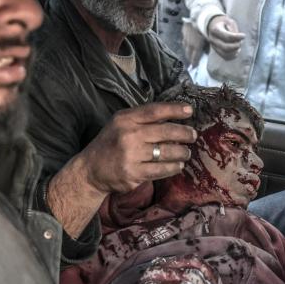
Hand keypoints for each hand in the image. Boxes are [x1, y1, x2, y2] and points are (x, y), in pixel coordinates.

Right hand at [73, 102, 197, 194]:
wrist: (91, 170)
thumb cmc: (111, 144)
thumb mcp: (120, 124)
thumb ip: (142, 120)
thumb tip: (173, 117)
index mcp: (125, 119)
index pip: (155, 111)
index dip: (175, 109)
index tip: (190, 111)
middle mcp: (128, 135)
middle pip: (166, 131)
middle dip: (185, 133)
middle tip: (193, 135)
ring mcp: (131, 156)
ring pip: (167, 152)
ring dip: (182, 152)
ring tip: (186, 152)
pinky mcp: (134, 174)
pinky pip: (162, 170)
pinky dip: (174, 167)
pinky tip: (178, 165)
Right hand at [182, 21, 206, 67]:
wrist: (198, 14)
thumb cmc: (206, 27)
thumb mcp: (209, 38)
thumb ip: (208, 46)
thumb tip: (207, 53)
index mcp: (196, 46)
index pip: (194, 58)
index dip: (194, 63)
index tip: (194, 67)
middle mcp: (189, 43)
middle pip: (188, 54)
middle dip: (190, 59)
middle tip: (192, 63)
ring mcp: (185, 37)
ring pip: (186, 48)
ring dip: (188, 52)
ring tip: (190, 55)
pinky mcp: (184, 32)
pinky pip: (184, 41)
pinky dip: (186, 44)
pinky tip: (188, 44)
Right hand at [207, 15, 244, 60]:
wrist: (216, 27)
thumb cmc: (225, 23)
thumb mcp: (229, 21)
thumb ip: (233, 29)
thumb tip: (237, 39)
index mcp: (215, 30)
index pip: (227, 36)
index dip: (237, 37)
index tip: (244, 36)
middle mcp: (212, 39)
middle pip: (225, 47)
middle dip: (236, 46)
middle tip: (240, 42)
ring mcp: (214, 46)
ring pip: (225, 54)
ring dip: (235, 51)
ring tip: (239, 46)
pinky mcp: (217, 51)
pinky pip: (226, 57)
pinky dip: (233, 56)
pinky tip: (237, 51)